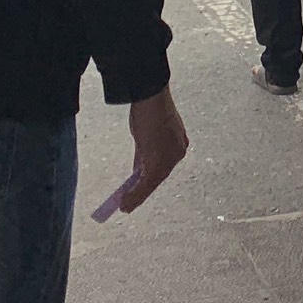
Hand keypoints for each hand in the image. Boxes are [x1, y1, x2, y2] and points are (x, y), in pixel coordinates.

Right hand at [120, 86, 189, 212]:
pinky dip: (134, 194)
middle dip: (141, 191)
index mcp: (178, 143)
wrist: (150, 96)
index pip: (163, 165)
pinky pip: (146, 184)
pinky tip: (124, 202)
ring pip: (152, 183)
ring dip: (136, 197)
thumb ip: (145, 152)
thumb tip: (137, 173)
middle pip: (158, 177)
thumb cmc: (148, 109)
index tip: (137, 188)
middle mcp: (178, 152)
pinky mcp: (158, 162)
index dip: (148, 179)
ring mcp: (169, 157)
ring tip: (124, 207)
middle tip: (127, 203)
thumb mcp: (146, 132)